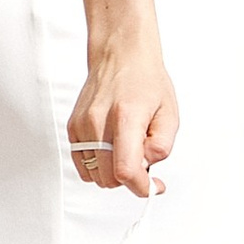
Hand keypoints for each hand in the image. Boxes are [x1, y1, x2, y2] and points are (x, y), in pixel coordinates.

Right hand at [68, 0, 177, 198]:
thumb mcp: (169, 113)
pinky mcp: (73, 128)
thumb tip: (147, 167)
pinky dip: (99, 166)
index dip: (141, 187)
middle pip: (109, 178)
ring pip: (94, 176)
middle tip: (144, 161)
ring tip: (127, 150)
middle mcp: (98, 122)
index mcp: (126, 117)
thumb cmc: (146, 81)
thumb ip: (162, 145)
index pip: (126, 171)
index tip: (152, 186)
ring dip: (113, 173)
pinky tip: (112, 148)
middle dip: (130, 179)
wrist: (119, 56)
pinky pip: (83, 165)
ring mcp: (82, 126)